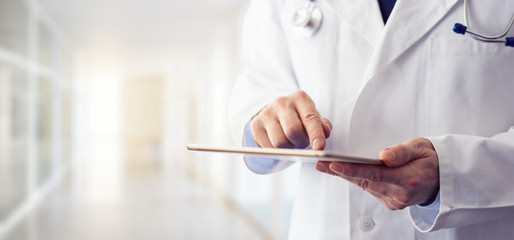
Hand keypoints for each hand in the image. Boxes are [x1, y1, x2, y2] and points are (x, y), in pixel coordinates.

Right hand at [251, 90, 331, 149]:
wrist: (276, 113)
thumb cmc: (299, 117)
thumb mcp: (313, 117)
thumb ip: (322, 125)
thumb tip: (325, 132)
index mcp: (300, 98)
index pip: (310, 118)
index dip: (315, 135)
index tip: (319, 148)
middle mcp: (281, 103)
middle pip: (293, 131)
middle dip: (301, 143)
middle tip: (302, 143)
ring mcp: (266, 113)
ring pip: (280, 142)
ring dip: (289, 148)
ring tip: (291, 142)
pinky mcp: (256, 125)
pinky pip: (269, 147)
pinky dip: (277, 151)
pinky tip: (280, 144)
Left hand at [316, 137, 439, 209]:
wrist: (445, 178)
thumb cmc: (432, 158)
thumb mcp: (421, 147)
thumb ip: (402, 152)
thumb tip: (384, 155)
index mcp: (408, 179)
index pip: (374, 174)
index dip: (352, 170)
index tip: (333, 164)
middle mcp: (400, 194)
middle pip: (365, 181)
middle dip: (341, 171)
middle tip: (320, 162)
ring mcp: (395, 201)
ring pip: (365, 186)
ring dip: (346, 175)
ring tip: (325, 164)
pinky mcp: (391, 203)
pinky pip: (370, 189)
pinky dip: (358, 179)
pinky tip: (344, 171)